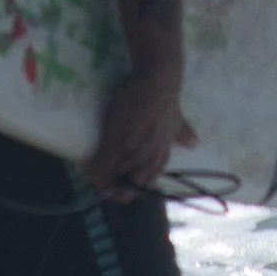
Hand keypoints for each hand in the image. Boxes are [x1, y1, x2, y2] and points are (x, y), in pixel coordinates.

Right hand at [86, 64, 193, 197]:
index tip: (117, 181)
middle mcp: (146, 163)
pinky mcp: (115, 144)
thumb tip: (194, 143)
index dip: (128, 187)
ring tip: (88, 169)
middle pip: (126, 191)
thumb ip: (182, 134)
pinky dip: (89, 167)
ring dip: (97, 177)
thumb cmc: (164, 101)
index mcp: (159, 160)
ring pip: (110, 180)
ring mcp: (131, 155)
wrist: (157, 84)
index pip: (143, 188)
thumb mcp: (176, 123)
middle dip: (111, 187)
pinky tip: (82, 164)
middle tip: (99, 175)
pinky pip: (99, 165)